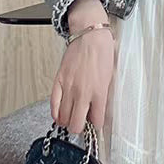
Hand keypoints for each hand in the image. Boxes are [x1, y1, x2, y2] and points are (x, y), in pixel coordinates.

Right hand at [51, 0, 114, 133]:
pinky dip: (56, 113)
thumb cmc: (102, 52)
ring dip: (67, 120)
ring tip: (71, 117)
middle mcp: (83, 93)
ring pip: (64, 117)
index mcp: (99, 92)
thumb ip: (103, 96)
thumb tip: (98, 111)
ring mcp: (69, 87)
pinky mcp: (58, 81)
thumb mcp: (109, 78)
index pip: (96, 121)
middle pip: (76, 124)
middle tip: (81, 124)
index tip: (94, 123)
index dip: (95, 125)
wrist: (90, 35)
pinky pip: (53, 104)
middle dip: (79, 127)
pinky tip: (59, 115)